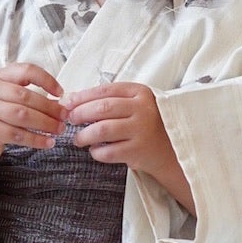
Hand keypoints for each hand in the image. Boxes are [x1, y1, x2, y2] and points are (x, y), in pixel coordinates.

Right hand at [0, 62, 66, 161]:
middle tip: (64, 116)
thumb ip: (27, 94)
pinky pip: (17, 135)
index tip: (61, 92)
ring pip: (22, 116)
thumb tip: (61, 102)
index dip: (46, 80)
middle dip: (49, 107)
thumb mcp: (5, 95)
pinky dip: (36, 140)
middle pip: (25, 96)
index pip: (26, 71)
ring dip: (45, 124)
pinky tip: (47, 143)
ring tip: (59, 130)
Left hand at [61, 82, 195, 212]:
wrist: (173, 149)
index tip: (68, 102)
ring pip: (102, 130)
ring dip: (84, 135)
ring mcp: (141, 130)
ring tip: (78, 139)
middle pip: (102, 108)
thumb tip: (73, 100)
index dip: (83, 96)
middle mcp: (143, 109)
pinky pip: (109, 152)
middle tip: (70, 120)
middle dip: (80, 114)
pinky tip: (95, 151)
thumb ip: (110, 99)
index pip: (106, 90)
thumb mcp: (136, 103)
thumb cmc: (148, 123)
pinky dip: (96, 152)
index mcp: (140, 93)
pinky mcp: (139, 151)